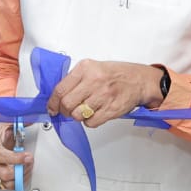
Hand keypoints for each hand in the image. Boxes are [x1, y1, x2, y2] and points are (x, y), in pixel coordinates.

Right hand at [0, 123, 33, 190]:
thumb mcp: (7, 122)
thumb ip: (19, 121)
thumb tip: (31, 119)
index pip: (0, 156)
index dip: (16, 159)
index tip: (28, 156)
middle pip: (2, 173)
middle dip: (20, 170)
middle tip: (30, 162)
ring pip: (4, 181)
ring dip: (19, 178)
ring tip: (28, 169)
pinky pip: (4, 185)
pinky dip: (15, 183)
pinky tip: (23, 175)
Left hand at [46, 59, 164, 126]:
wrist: (139, 80)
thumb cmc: (115, 74)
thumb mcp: (93, 68)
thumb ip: (75, 79)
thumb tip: (58, 96)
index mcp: (85, 68)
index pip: (60, 89)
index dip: (53, 102)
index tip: (52, 108)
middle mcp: (94, 81)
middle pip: (67, 104)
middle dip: (65, 111)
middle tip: (69, 110)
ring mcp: (103, 96)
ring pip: (78, 115)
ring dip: (78, 116)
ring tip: (86, 109)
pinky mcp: (111, 109)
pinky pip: (91, 122)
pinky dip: (90, 121)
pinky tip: (95, 112)